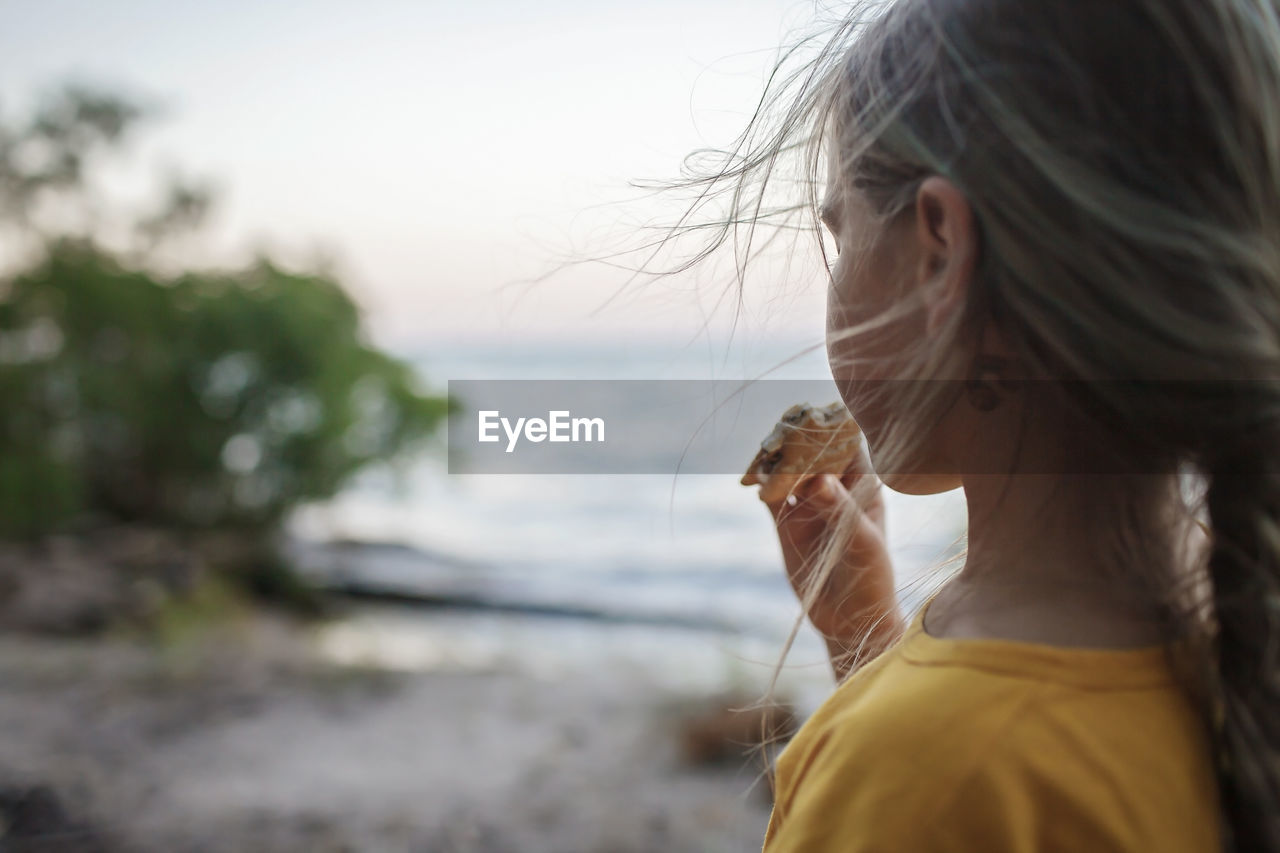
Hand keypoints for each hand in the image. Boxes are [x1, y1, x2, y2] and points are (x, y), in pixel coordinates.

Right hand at [758, 444, 902, 673]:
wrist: (850, 620)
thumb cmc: (871, 579)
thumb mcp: (861, 543)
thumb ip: (839, 510)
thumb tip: (818, 478)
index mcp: (863, 484)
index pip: (844, 444)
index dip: (827, 430)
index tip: (808, 427)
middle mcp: (834, 486)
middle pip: (810, 450)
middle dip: (793, 442)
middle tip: (777, 442)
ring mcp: (808, 501)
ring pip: (786, 468)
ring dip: (772, 460)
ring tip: (762, 461)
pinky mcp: (786, 519)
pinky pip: (769, 492)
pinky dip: (759, 482)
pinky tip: (751, 481)